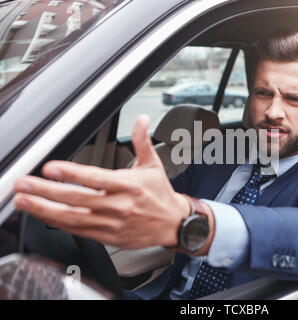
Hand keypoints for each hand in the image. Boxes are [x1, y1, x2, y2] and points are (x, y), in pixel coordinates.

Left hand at [13, 115, 191, 249]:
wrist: (172, 224)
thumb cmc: (160, 195)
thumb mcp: (153, 165)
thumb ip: (142, 141)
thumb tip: (142, 120)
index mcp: (128, 185)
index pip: (95, 178)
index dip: (71, 174)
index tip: (50, 168)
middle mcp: (118, 205)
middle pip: (77, 198)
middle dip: (45, 192)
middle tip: (23, 185)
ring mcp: (111, 223)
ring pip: (73, 217)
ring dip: (45, 210)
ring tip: (24, 202)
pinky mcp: (108, 236)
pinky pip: (80, 231)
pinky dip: (60, 223)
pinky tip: (44, 216)